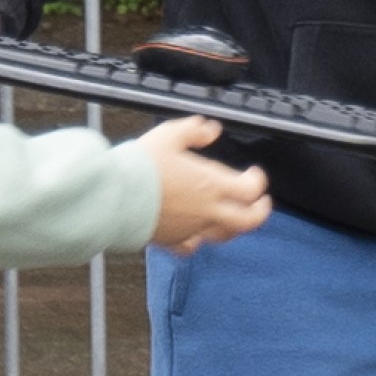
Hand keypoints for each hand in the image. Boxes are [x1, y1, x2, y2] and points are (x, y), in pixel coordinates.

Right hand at [142, 117, 271, 252]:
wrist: (116, 195)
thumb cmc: (141, 166)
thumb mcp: (169, 135)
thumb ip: (194, 131)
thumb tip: (210, 129)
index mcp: (211, 185)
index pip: (250, 190)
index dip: (258, 181)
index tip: (253, 173)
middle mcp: (207, 211)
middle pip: (248, 220)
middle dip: (260, 211)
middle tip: (260, 202)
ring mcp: (191, 228)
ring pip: (224, 235)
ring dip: (234, 226)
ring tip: (233, 216)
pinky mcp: (172, 240)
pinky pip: (191, 246)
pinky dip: (197, 241)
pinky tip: (194, 235)